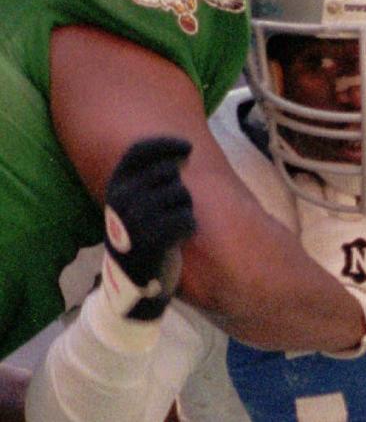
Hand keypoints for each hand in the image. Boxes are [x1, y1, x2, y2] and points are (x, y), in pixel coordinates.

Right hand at [101, 137, 195, 320]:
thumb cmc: (142, 234)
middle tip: (171, 211)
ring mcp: (132, 220)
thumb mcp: (135, 202)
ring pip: (181, 195)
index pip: (139, 151)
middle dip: (180, 189)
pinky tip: (179, 238)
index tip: (188, 148)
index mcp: (115, 186)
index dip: (165, 144)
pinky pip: (185, 220)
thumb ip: (152, 177)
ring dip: (185, 210)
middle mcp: (120, 199)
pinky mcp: (149, 241)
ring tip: (172, 227)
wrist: (134, 282)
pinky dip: (188, 226)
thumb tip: (186, 149)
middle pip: (169, 172)